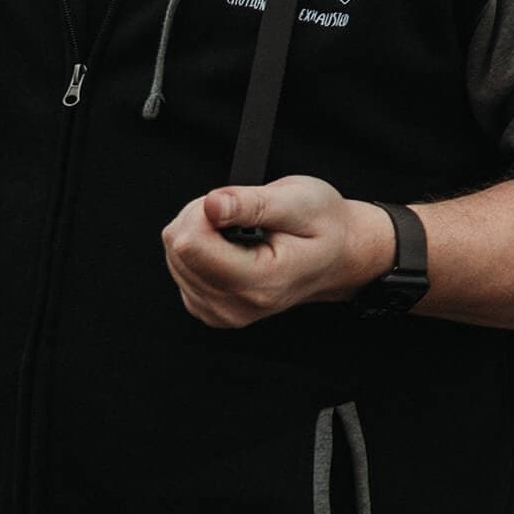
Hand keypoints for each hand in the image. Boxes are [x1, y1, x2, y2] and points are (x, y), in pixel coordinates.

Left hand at [160, 176, 388, 328]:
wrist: (339, 256)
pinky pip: (180, 270)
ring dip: (200, 232)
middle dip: (201, 219)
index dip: (203, 211)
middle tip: (239, 212)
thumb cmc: (325, 226)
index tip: (232, 204)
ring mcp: (222, 313)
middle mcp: (237, 305)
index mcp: (260, 281)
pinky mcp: (210, 310)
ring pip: (175, 258)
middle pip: (179, 250)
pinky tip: (229, 245)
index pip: (190, 246)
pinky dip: (200, 249)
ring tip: (238, 227)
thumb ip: (253, 204)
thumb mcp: (300, 201)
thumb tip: (212, 204)